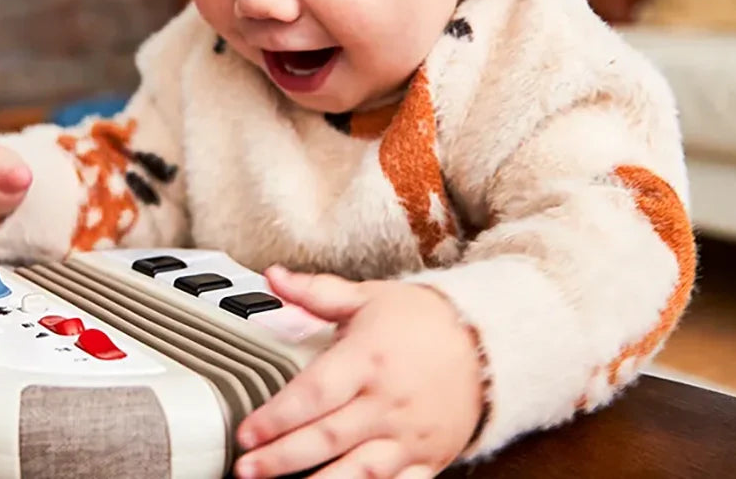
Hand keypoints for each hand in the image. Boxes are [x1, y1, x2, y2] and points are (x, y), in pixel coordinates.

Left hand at [233, 266, 484, 478]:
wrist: (489, 342)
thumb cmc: (424, 321)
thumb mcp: (368, 298)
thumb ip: (316, 293)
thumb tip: (273, 276)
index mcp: (368, 359)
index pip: (314, 394)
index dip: (276, 417)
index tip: (246, 432)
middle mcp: (388, 401)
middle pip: (328, 437)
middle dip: (282, 458)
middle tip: (246, 469)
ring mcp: (409, 435)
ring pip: (360, 471)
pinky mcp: (428, 459)